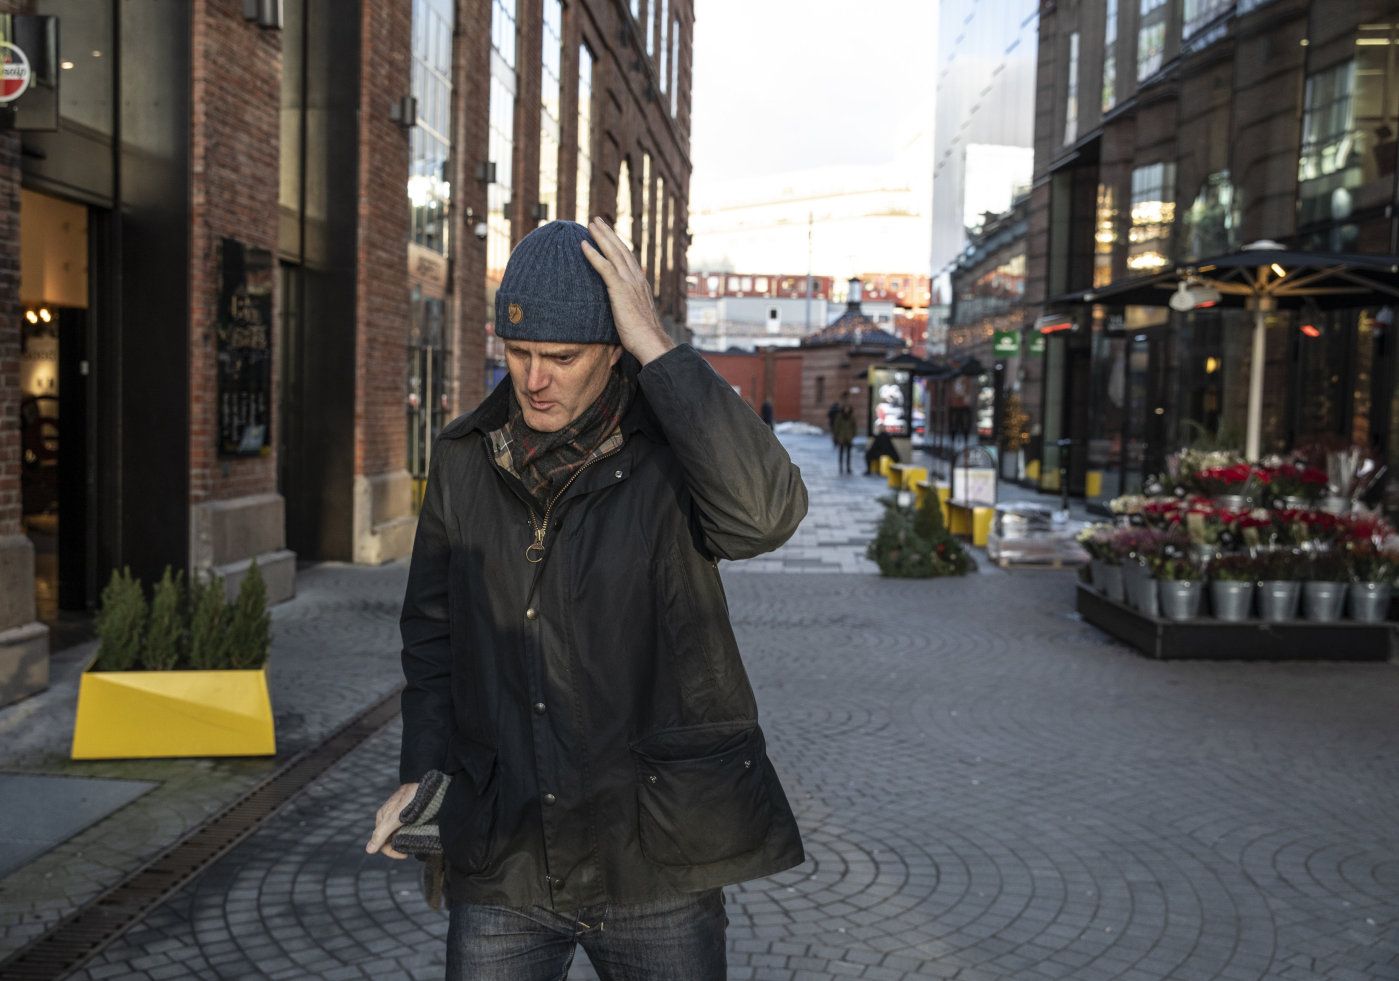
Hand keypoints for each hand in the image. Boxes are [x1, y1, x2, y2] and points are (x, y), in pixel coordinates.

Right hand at [366, 782, 417, 858]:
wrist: (425, 782)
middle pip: (390, 838)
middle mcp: (388, 817)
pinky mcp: (408, 812)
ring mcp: (398, 814)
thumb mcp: (395, 818)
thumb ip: (381, 834)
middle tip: (412, 847)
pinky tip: (418, 832)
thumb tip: (368, 850)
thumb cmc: (409, 798)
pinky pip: (406, 826)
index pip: (381, 842)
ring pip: (398, 833)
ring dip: (405, 839)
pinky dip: (410, 832)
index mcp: (382, 818)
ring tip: (416, 840)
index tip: (405, 854)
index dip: (392, 852)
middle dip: (399, 845)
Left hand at [581, 217, 676, 365]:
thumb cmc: (642, 337)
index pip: (628, 259)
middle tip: (597, 221)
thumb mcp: (635, 318)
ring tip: (591, 224)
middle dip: (609, 234)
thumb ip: (628, 309)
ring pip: (613, 253)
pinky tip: (582, 245)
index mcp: (640, 284)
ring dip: (601, 236)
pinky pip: (604, 267)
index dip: (618, 246)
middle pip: (621, 249)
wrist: (651, 342)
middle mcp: (636, 279)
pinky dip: (593, 254)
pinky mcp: (620, 289)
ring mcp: (629, 282)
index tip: (609, 235)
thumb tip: (621, 314)